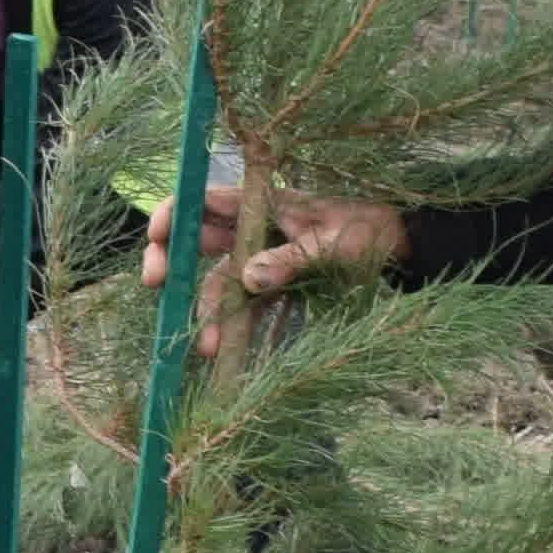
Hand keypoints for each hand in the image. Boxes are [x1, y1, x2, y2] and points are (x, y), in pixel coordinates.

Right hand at [144, 181, 407, 353]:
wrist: (397, 249)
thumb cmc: (365, 231)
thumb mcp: (331, 244)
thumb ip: (291, 260)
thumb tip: (249, 279)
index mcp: (261, 204)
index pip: (203, 200)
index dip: (173, 214)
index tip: (156, 238)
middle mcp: (252, 231)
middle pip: (197, 242)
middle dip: (171, 263)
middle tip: (155, 285)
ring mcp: (259, 260)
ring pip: (218, 282)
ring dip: (206, 311)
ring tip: (206, 346)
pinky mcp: (272, 288)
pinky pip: (244, 307)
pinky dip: (232, 327)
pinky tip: (222, 352)